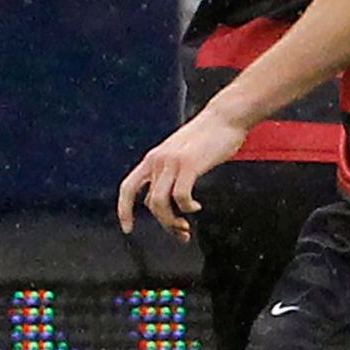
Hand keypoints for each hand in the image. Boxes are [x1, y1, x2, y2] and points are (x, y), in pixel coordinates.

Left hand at [117, 106, 248, 240]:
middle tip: (180, 233)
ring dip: (172, 221)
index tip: (128, 228)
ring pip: (160, 203)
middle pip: (149, 203)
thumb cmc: (209, 135)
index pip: (128, 188)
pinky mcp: (189, 164)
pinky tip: (195, 207)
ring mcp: (172, 162)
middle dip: (164, 224)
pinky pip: (180, 196)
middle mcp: (158, 160)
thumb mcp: (180, 155)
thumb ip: (170, 173)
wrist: (225, 116)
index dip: (124, 210)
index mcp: (153, 158)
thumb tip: (164, 198)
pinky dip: (187, 207)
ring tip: (186, 225)